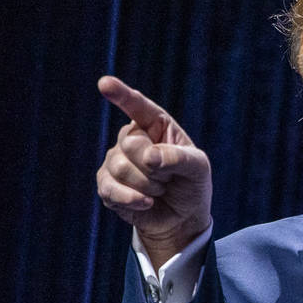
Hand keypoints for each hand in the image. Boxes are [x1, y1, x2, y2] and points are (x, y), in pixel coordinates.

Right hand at [97, 76, 211, 268]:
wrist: (182, 218)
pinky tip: (147, 203)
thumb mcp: (198, 168)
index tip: (104, 84)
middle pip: (131, 144)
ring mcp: (115, 160)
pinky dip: (133, 200)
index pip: (137, 106)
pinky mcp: (106, 185)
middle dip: (155, 168)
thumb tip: (148, 157)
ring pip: (121, 168)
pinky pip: (111, 188)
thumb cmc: (191, 185)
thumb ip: (178, 158)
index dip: (121, 95)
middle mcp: (131, 138)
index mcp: (155, 125)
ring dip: (149, 186)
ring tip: (159, 191)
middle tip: (169, 179)